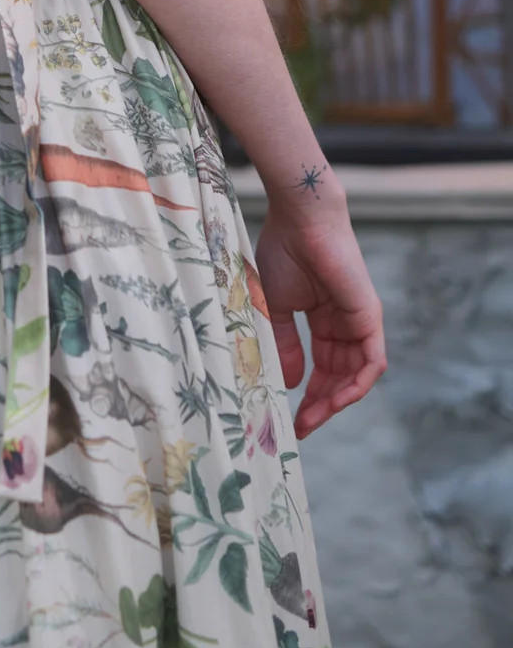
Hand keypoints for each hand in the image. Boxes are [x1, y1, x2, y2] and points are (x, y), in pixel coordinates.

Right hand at [254, 189, 386, 438]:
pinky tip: (336, 400)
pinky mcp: (370, 317)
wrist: (299, 220)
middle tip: (300, 426)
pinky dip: (357, 385)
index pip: (321, 366)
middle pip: (339, 375)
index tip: (289, 417)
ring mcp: (359, 321)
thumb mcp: (275, 306)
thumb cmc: (284, 252)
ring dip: (335, 400)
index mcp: (323, 319)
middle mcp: (344, 323)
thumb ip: (285, 343)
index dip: (307, 393)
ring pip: (356, 374)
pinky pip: (372, 362)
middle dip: (320, 403)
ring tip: (311, 418)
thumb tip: (290, 383)